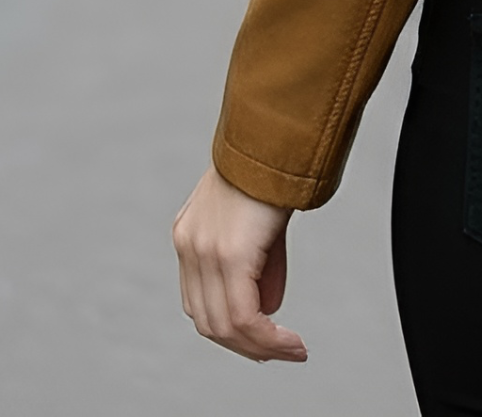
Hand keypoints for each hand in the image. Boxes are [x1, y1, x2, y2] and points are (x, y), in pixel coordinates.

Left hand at [173, 166, 307, 362]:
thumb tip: (267, 308)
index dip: (230, 329)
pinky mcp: (228, 254)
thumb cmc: (275, 161)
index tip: (263, 339)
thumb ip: (259, 264)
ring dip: (261, 346)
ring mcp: (204, 250)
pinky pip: (244, 315)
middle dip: (247, 346)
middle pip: (208, 321)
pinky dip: (267, 337)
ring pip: (224, 325)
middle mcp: (189, 244)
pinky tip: (288, 340)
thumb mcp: (260, 220)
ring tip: (292, 349)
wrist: (278, 129)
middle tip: (281, 352)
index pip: (200, 302)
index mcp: (190, 233)